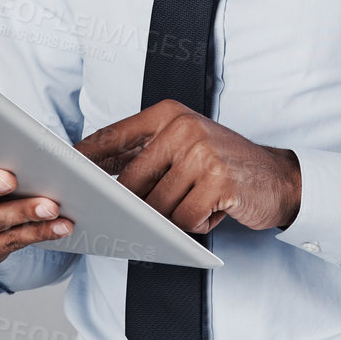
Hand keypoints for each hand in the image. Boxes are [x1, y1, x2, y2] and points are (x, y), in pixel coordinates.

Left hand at [74, 100, 301, 233]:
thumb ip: (145, 155)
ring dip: (174, 217)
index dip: (85, 156)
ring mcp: (201, 152)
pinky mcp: (218, 181)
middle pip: (132, 183)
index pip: (114, 136)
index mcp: (168, 114)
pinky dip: (196, 224)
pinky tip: (213, 210)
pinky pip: (184, 221)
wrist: (279, 178)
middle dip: (138, 207)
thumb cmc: (224, 165)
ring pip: (157, 207)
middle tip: (146, 216)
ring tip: (198, 203)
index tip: (61, 169)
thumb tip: (96, 177)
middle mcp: (182, 127)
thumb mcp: (185, 145)